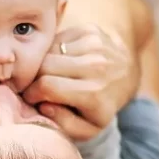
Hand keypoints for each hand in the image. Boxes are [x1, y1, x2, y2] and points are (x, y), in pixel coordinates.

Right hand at [23, 25, 139, 140]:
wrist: (127, 74)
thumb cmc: (101, 105)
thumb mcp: (88, 128)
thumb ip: (64, 124)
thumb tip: (43, 105)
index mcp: (94, 93)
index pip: (47, 86)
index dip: (32, 93)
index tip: (31, 98)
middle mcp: (96, 66)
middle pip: (44, 65)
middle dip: (34, 78)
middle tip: (36, 86)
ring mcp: (94, 44)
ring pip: (49, 50)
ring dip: (44, 63)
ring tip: (50, 74)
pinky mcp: (90, 30)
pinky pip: (57, 38)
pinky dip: (54, 51)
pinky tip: (61, 60)